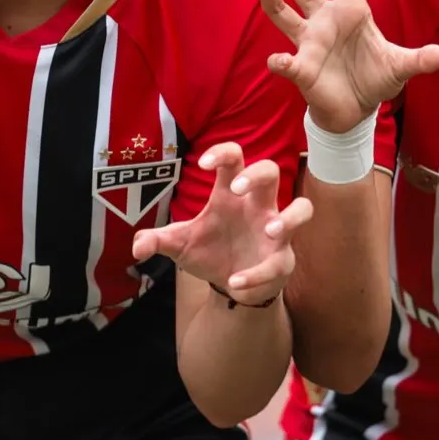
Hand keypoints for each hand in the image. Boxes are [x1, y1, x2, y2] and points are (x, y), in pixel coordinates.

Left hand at [132, 143, 313, 305]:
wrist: (230, 285)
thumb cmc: (210, 252)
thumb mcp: (180, 245)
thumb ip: (157, 241)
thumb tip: (137, 247)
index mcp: (231, 195)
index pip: (234, 159)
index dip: (222, 153)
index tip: (203, 163)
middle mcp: (256, 207)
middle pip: (271, 171)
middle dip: (257, 174)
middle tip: (238, 188)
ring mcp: (275, 231)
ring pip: (301, 209)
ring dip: (289, 218)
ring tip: (269, 230)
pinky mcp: (282, 259)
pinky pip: (278, 262)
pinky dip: (257, 274)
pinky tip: (234, 281)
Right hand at [260, 0, 438, 131]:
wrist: (356, 111)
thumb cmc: (374, 78)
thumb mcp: (400, 66)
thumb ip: (419, 59)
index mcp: (349, 8)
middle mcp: (323, 18)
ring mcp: (308, 41)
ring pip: (279, 10)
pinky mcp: (301, 68)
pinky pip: (286, 61)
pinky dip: (281, 61)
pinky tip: (280, 61)